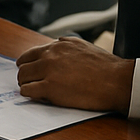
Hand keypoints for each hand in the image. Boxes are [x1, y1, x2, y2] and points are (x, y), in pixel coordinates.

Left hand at [15, 36, 133, 112]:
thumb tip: (57, 42)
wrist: (116, 81)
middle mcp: (50, 56)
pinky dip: (30, 95)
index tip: (29, 71)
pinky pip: (27, 91)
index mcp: (57, 46)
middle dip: (26, 77)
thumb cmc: (105, 67)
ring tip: (37, 92)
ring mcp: (49, 71)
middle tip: (32, 84)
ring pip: (22, 79)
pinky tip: (40, 97)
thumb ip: (67, 43)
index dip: (27, 64)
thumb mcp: (84, 45)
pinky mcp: (50, 88)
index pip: (30, 54)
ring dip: (27, 86)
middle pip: (23, 67)